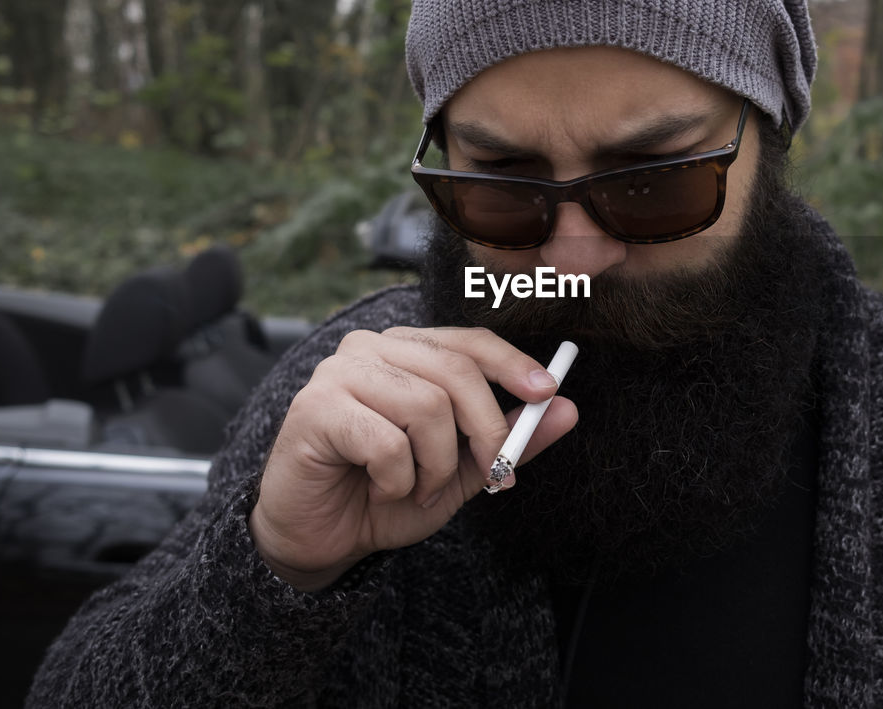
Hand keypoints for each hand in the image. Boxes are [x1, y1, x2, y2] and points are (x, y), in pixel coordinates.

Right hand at [249, 327, 577, 590]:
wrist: (321, 540)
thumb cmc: (386, 496)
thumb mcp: (462, 470)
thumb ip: (510, 439)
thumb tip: (568, 408)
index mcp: (406, 351)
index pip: (469, 342)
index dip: (512, 364)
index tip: (548, 391)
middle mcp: (371, 348)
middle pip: (456, 371)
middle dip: (486, 431)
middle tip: (493, 475)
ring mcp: (338, 373)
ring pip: (426, 407)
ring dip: (434, 465)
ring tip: (414, 487)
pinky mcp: (315, 408)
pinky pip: (387, 441)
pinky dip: (397, 479)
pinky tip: (378, 488)